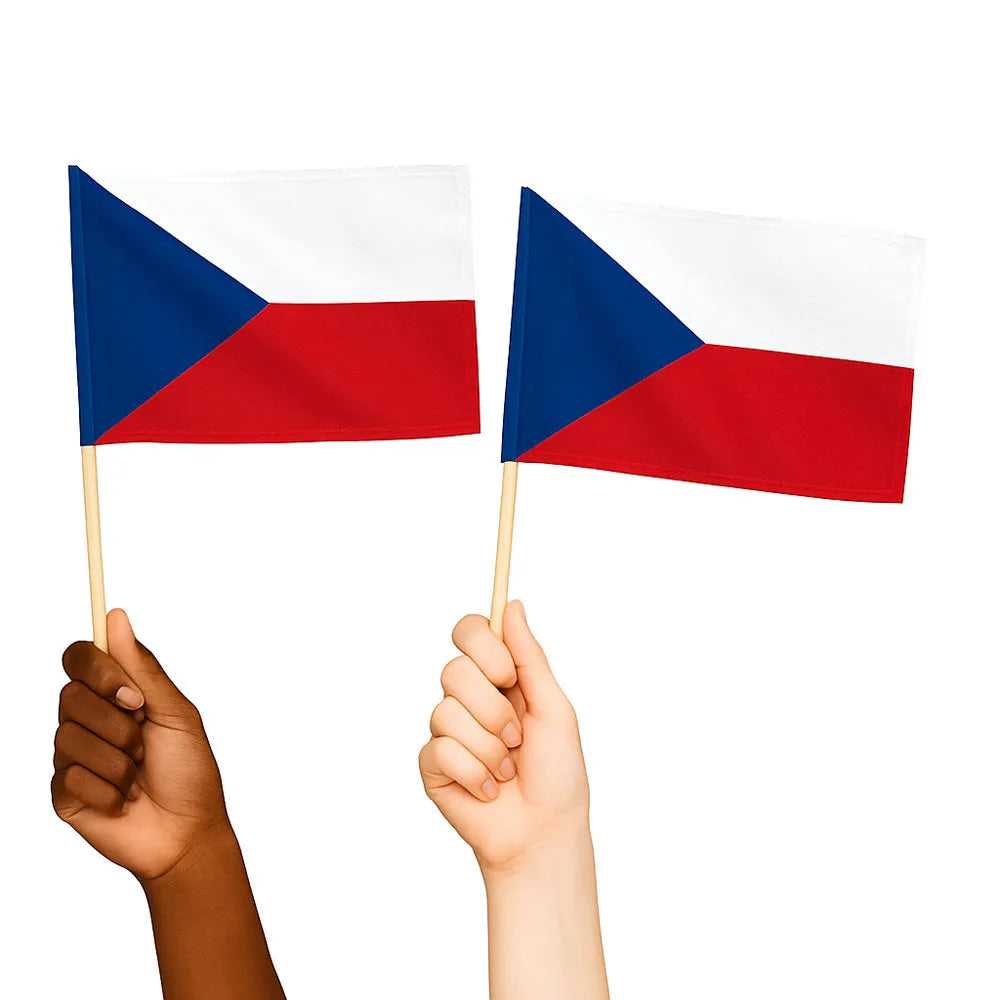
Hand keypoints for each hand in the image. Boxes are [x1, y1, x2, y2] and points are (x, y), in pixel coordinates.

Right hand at [52, 609, 229, 881]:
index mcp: (117, 694)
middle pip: (70, 696)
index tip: (132, 696)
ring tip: (138, 777)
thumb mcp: (175, 714)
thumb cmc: (190, 770)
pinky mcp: (64, 793)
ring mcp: (72, 756)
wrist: (187, 833)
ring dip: (116, 761)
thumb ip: (142, 669)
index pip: (79, 658)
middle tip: (144, 745)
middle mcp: (89, 719)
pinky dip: (106, 791)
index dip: (97, 670)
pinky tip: (124, 802)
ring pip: (68, 738)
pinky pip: (68, 777)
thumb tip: (116, 615)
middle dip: (116, 724)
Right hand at [419, 601, 590, 875]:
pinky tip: (489, 790)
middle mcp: (468, 698)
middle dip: (495, 710)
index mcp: (499, 678)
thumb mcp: (554, 708)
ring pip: (446, 712)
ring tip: (507, 770)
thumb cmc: (558, 773)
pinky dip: (475, 774)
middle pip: (454, 670)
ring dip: (489, 748)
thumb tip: (512, 605)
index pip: (469, 632)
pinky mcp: (432, 765)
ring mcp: (446, 731)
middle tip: (518, 738)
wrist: (544, 833)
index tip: (508, 674)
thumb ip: (530, 657)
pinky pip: (440, 750)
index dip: (482, 646)